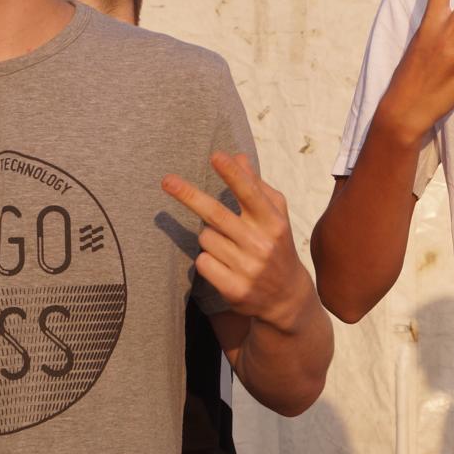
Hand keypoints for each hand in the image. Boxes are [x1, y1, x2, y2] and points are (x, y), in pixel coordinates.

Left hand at [163, 153, 314, 328]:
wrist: (286, 296)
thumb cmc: (276, 245)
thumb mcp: (274, 216)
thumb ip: (256, 186)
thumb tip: (238, 157)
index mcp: (273, 222)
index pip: (249, 193)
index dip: (232, 174)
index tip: (216, 156)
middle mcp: (261, 244)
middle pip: (216, 214)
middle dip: (189, 195)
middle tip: (166, 180)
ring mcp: (248, 268)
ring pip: (205, 238)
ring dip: (209, 238)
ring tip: (228, 247)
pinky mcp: (235, 289)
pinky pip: (203, 262)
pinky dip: (207, 260)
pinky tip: (223, 266)